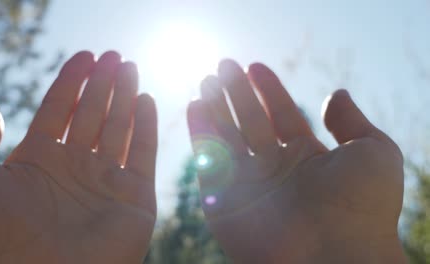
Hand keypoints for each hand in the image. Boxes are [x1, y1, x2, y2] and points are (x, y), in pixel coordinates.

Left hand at [0, 51, 156, 263]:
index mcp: (38, 161)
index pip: (59, 110)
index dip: (72, 81)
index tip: (85, 55)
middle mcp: (74, 170)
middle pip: (93, 116)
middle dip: (103, 84)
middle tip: (115, 55)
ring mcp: (106, 185)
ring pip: (119, 130)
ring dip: (125, 97)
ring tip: (130, 66)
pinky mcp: (135, 201)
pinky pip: (144, 156)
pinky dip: (147, 127)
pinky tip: (147, 99)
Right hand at [187, 60, 406, 262]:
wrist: (334, 256)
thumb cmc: (362, 207)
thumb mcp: (372, 151)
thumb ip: (350, 121)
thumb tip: (335, 93)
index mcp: (306, 159)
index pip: (282, 116)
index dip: (268, 90)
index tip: (255, 66)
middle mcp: (275, 170)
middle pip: (250, 123)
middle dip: (236, 94)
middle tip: (224, 65)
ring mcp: (249, 184)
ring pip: (226, 138)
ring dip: (214, 109)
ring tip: (207, 80)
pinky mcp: (223, 201)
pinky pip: (208, 162)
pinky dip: (199, 134)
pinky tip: (195, 106)